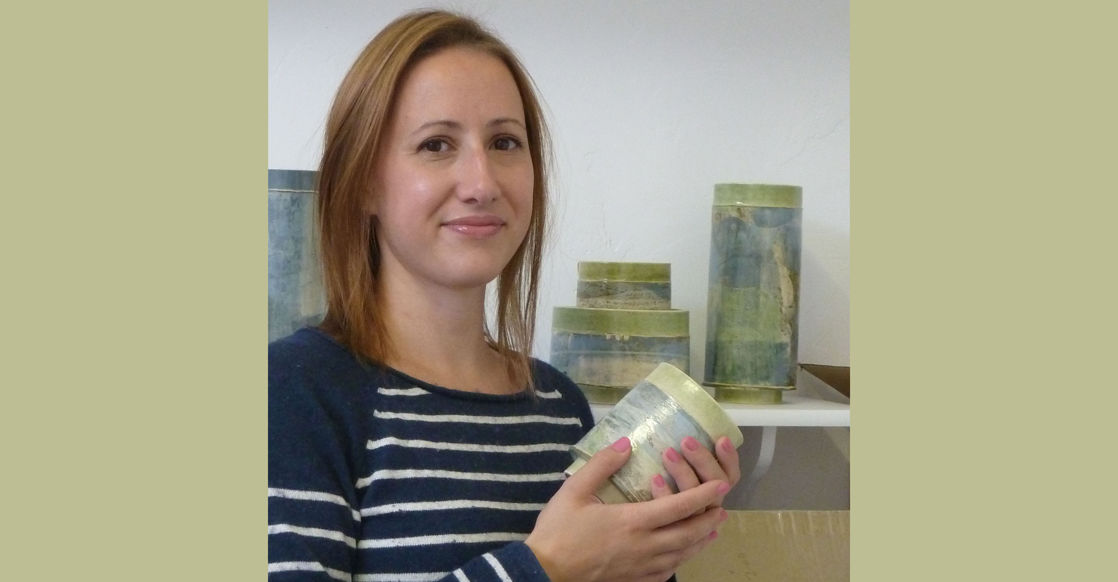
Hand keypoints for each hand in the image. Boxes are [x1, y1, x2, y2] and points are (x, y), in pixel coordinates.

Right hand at [525, 437, 729, 581]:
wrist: (544, 571)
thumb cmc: (559, 529)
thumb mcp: (575, 490)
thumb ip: (603, 464)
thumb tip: (627, 444)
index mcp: (633, 521)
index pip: (679, 506)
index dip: (703, 495)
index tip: (722, 485)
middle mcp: (644, 545)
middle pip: (689, 533)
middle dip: (709, 518)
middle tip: (722, 507)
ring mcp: (641, 566)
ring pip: (682, 555)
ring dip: (700, 540)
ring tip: (712, 529)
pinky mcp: (634, 580)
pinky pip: (667, 572)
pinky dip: (681, 561)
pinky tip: (682, 555)